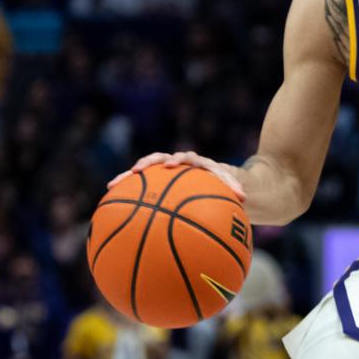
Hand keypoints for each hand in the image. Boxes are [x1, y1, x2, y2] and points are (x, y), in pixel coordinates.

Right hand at [109, 150, 245, 200]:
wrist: (223, 180)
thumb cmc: (229, 187)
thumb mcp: (233, 188)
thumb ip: (235, 189)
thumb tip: (246, 198)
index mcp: (199, 164)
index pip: (188, 158)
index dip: (179, 160)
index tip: (171, 165)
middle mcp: (181, 164)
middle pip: (161, 158)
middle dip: (149, 163)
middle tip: (137, 170)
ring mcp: (168, 170)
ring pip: (147, 169)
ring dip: (131, 175)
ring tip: (113, 184)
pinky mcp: (160, 179)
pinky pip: (142, 184)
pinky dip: (129, 190)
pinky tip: (113, 200)